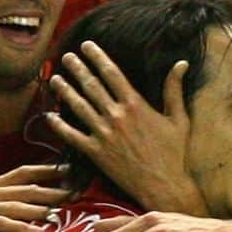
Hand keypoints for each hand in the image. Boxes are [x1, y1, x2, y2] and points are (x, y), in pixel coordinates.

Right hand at [0, 164, 71, 231]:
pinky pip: (2, 224)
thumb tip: (36, 211)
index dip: (44, 170)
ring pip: (16, 205)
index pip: (21, 173)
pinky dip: (21, 227)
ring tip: (58, 213)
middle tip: (73, 193)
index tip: (66, 171)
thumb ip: (5, 209)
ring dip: (39, 209)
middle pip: (24, 188)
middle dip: (50, 190)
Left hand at [47, 41, 205, 213]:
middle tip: (66, 57)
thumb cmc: (174, 154)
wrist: (164, 185)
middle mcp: (117, 116)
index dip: (97, 56)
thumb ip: (174, 89)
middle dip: (77, 69)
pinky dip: (60, 126)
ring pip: (79, 107)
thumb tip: (181, 63)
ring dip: (65, 91)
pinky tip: (50, 116)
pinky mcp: (97, 153)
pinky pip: (73, 137)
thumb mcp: (179, 119)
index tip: (87, 45)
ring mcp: (104, 135)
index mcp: (136, 104)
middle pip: (91, 86)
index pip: (111, 73)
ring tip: (55, 79)